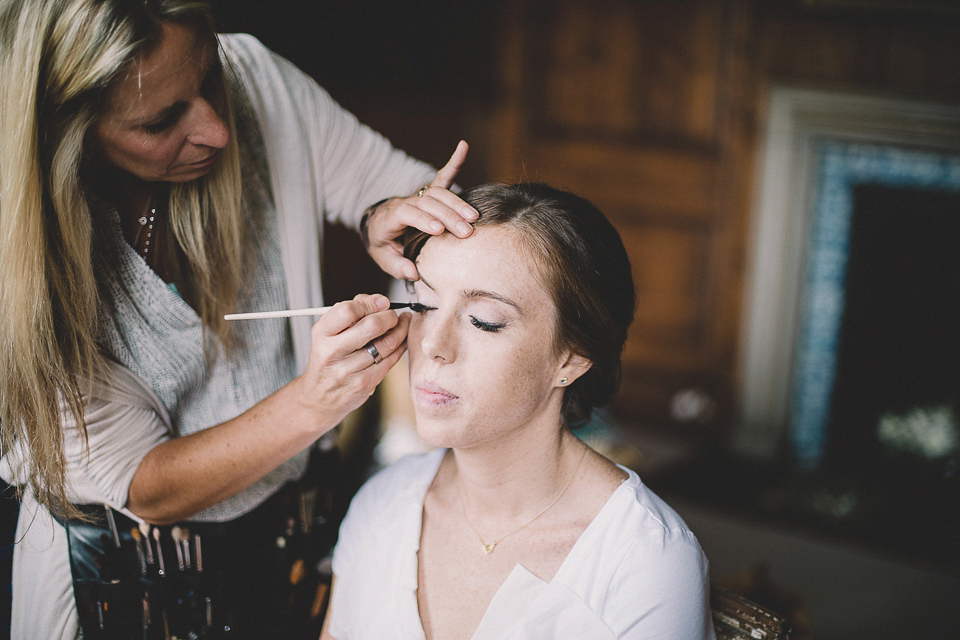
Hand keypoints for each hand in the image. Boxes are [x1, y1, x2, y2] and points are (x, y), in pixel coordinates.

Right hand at [295, 294, 410, 427]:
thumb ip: (351, 312)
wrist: (319, 397)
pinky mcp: (364, 384)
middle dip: (390, 316)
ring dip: (401, 330)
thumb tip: (380, 300)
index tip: (382, 302)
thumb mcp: (328, 333)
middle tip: (393, 315)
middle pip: (371, 325)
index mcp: (321, 333)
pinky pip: (391, 360)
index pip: (348, 310)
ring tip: (403, 324)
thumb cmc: (328, 359)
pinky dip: (401, 347)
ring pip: (387, 343)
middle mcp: (332, 352)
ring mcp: (348, 370)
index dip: (370, 303)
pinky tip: (401, 340)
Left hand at [362, 140, 477, 279]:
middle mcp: (404, 202)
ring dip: (457, 203)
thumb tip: (413, 273)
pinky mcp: (428, 192)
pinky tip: (463, 147)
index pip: (406, 214)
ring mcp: (417, 195)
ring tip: (474, 217)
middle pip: (427, 203)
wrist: (377, 223)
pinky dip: (454, 162)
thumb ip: (397, 266)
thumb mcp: (383, 258)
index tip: (438, 229)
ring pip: (438, 193)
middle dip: (447, 215)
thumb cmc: (382, 243)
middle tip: (466, 231)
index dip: (421, 219)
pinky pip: (442, 176)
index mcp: (389, 218)